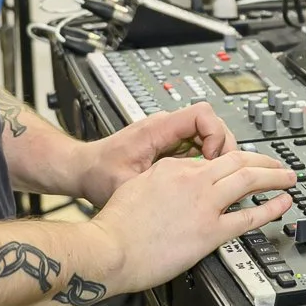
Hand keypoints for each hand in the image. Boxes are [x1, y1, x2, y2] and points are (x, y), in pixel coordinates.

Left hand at [74, 101, 233, 206]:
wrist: (82, 169)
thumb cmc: (98, 173)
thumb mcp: (127, 184)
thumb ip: (156, 185)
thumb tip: (185, 192)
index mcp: (156, 129)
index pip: (201, 114)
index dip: (215, 135)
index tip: (212, 159)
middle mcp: (165, 127)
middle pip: (211, 121)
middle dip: (223, 145)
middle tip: (222, 172)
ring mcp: (168, 135)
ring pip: (207, 133)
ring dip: (217, 153)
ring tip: (215, 177)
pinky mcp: (168, 145)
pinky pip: (197, 144)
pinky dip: (206, 159)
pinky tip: (203, 179)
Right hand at [90, 149, 295, 291]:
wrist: (109, 249)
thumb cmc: (114, 226)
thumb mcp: (134, 188)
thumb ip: (156, 182)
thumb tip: (168, 186)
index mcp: (171, 168)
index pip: (207, 160)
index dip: (227, 163)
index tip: (237, 170)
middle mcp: (192, 180)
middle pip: (236, 160)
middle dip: (262, 159)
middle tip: (276, 163)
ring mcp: (204, 204)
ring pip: (248, 179)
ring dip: (274, 175)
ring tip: (288, 177)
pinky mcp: (210, 232)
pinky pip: (249, 216)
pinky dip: (271, 207)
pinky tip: (283, 203)